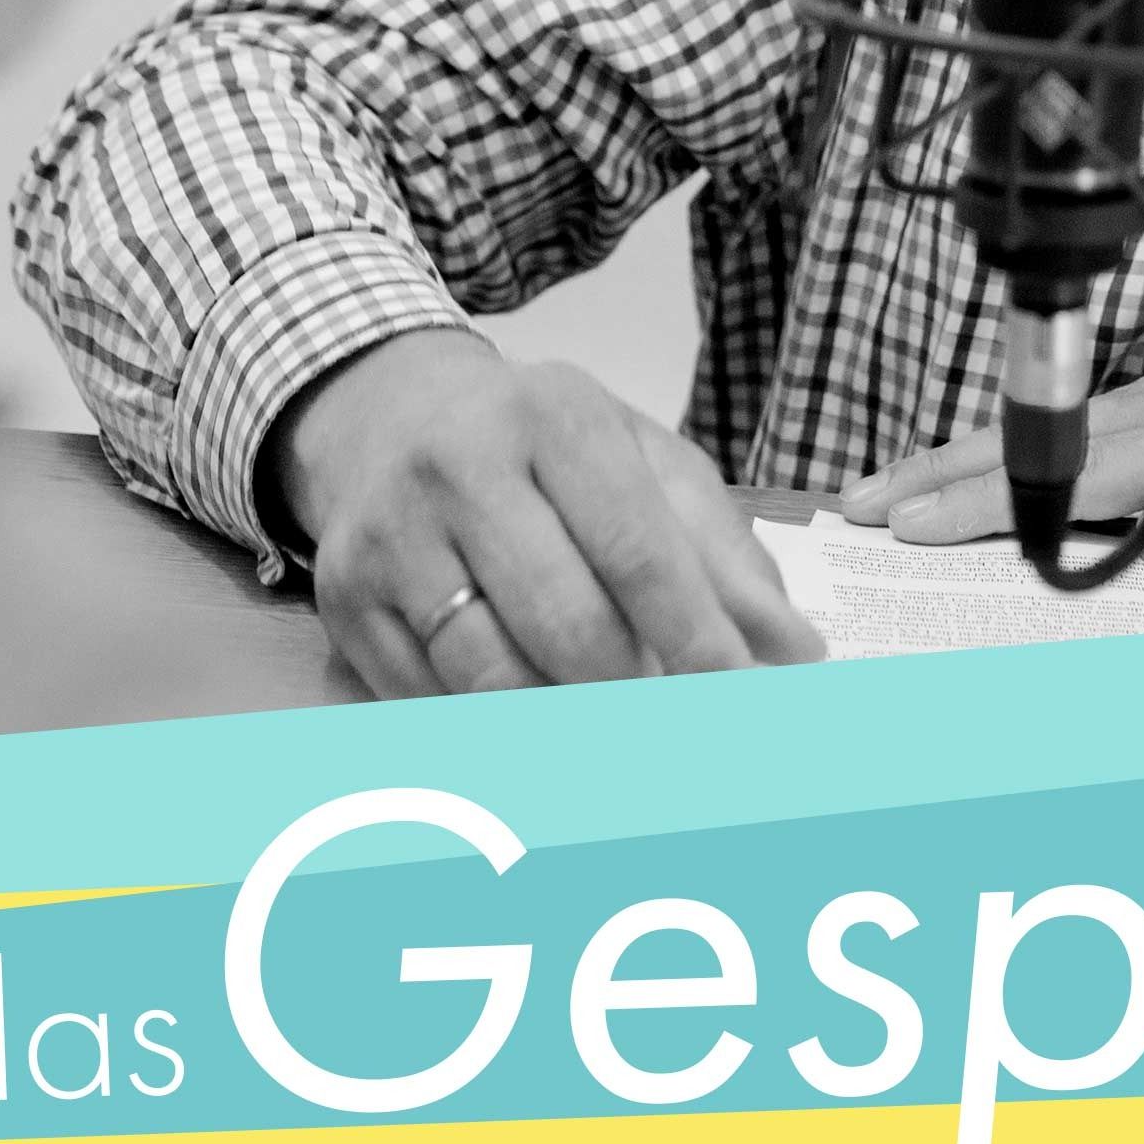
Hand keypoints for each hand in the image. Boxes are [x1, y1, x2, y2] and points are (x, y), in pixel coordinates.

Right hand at [268, 331, 823, 696]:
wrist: (388, 413)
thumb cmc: (539, 447)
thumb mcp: (641, 464)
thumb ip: (723, 556)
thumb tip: (799, 659)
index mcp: (554, 418)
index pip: (637, 550)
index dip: (696, 639)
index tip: (742, 700)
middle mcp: (460, 466)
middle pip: (567, 625)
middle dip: (635, 696)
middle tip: (679, 730)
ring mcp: (391, 535)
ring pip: (492, 677)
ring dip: (566, 724)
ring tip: (611, 729)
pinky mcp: (345, 597)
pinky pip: (430, 701)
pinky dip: (494, 730)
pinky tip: (532, 722)